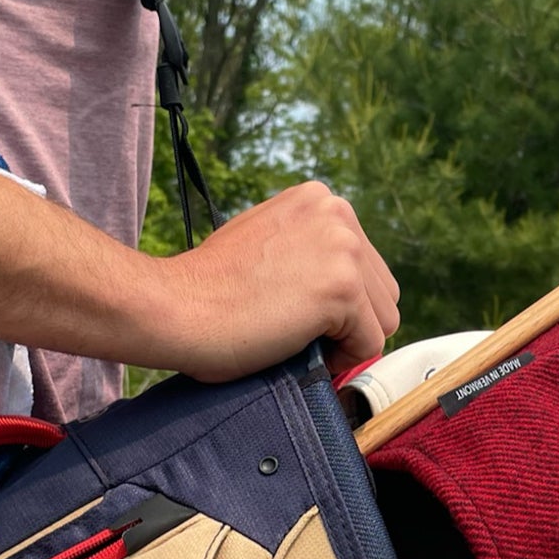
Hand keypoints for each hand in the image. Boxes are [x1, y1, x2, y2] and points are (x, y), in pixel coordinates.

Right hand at [140, 181, 400, 380]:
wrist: (175, 307)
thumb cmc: (209, 289)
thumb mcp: (267, 243)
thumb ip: (307, 249)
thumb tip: (340, 285)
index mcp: (319, 198)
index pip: (365, 265)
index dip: (337, 304)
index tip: (292, 310)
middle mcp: (338, 212)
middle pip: (382, 292)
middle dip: (348, 322)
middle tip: (292, 329)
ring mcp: (344, 247)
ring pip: (382, 319)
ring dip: (344, 341)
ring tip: (293, 337)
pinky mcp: (343, 286)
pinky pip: (369, 344)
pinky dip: (338, 360)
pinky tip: (295, 347)